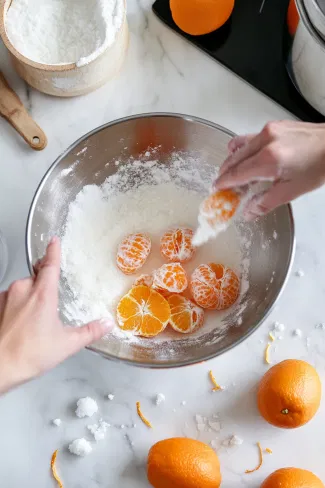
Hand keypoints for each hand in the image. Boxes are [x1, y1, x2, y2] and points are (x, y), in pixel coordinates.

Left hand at [0, 237, 113, 394]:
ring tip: (33, 320)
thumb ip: (90, 332)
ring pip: (21, 289)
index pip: (50, 264)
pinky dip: (15, 307)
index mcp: (43, 294)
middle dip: (43, 283)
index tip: (54, 240)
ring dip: (28, 297)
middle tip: (49, 298)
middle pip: (35, 276)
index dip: (54, 251)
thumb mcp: (67, 345)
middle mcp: (22, 290)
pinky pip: (8, 299)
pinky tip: (19, 324)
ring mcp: (5, 297)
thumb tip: (105, 325)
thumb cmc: (28, 355)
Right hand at [214, 121, 324, 218]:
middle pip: (235, 158)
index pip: (237, 173)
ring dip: (232, 160)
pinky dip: (243, 148)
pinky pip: (250, 138)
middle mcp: (266, 141)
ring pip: (240, 146)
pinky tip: (245, 156)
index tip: (217, 189)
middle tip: (223, 184)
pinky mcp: (274, 126)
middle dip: (226, 172)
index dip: (224, 182)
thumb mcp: (292, 191)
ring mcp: (269, 130)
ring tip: (232, 172)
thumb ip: (266, 202)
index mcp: (269, 159)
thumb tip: (249, 212)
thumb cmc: (319, 165)